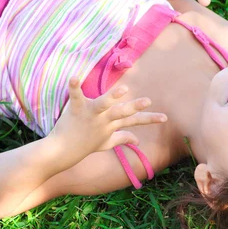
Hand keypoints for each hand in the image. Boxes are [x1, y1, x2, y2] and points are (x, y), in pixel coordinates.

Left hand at [48, 78, 166, 154]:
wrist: (63, 152)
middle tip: (147, 101)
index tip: (165, 117)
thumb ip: (122, 139)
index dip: (150, 119)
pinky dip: (74, 87)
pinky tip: (74, 77)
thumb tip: (138, 140)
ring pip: (103, 104)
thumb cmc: (84, 145)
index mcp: (112, 125)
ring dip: (112, 97)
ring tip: (123, 89)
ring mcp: (90, 115)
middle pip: (122, 112)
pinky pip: (75, 97)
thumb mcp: (106, 143)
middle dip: (135, 106)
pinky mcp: (76, 110)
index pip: (134, 121)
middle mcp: (103, 120)